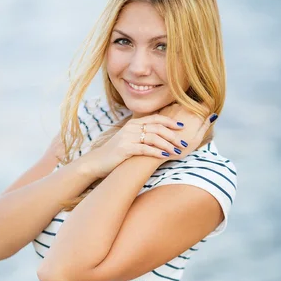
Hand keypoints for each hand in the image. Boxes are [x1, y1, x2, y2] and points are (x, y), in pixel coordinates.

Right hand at [83, 104, 217, 178]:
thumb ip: (142, 135)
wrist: (97, 162)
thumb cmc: (115, 153)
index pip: (155, 118)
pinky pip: (144, 149)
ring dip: (167, 144)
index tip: (181, 126)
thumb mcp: (129, 140)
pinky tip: (164, 156)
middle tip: (183, 142)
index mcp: (133, 123)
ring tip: (177, 151)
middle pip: (157, 127)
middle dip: (172, 135)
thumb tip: (160, 137)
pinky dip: (156, 152)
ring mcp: (127, 137)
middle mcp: (131, 128)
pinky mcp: (125, 149)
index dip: (170, 121)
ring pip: (153, 137)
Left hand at [157, 102, 216, 159]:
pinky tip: (171, 128)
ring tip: (180, 130)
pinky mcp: (163, 110)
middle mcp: (184, 107)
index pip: (205, 105)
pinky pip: (173, 111)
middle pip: (193, 106)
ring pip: (183, 107)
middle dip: (194, 114)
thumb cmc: (178, 148)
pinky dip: (174, 117)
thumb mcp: (196, 140)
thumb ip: (205, 126)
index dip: (206, 110)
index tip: (203, 118)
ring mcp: (172, 107)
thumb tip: (213, 115)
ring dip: (183, 115)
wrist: (157, 149)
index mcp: (194, 114)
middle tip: (191, 128)